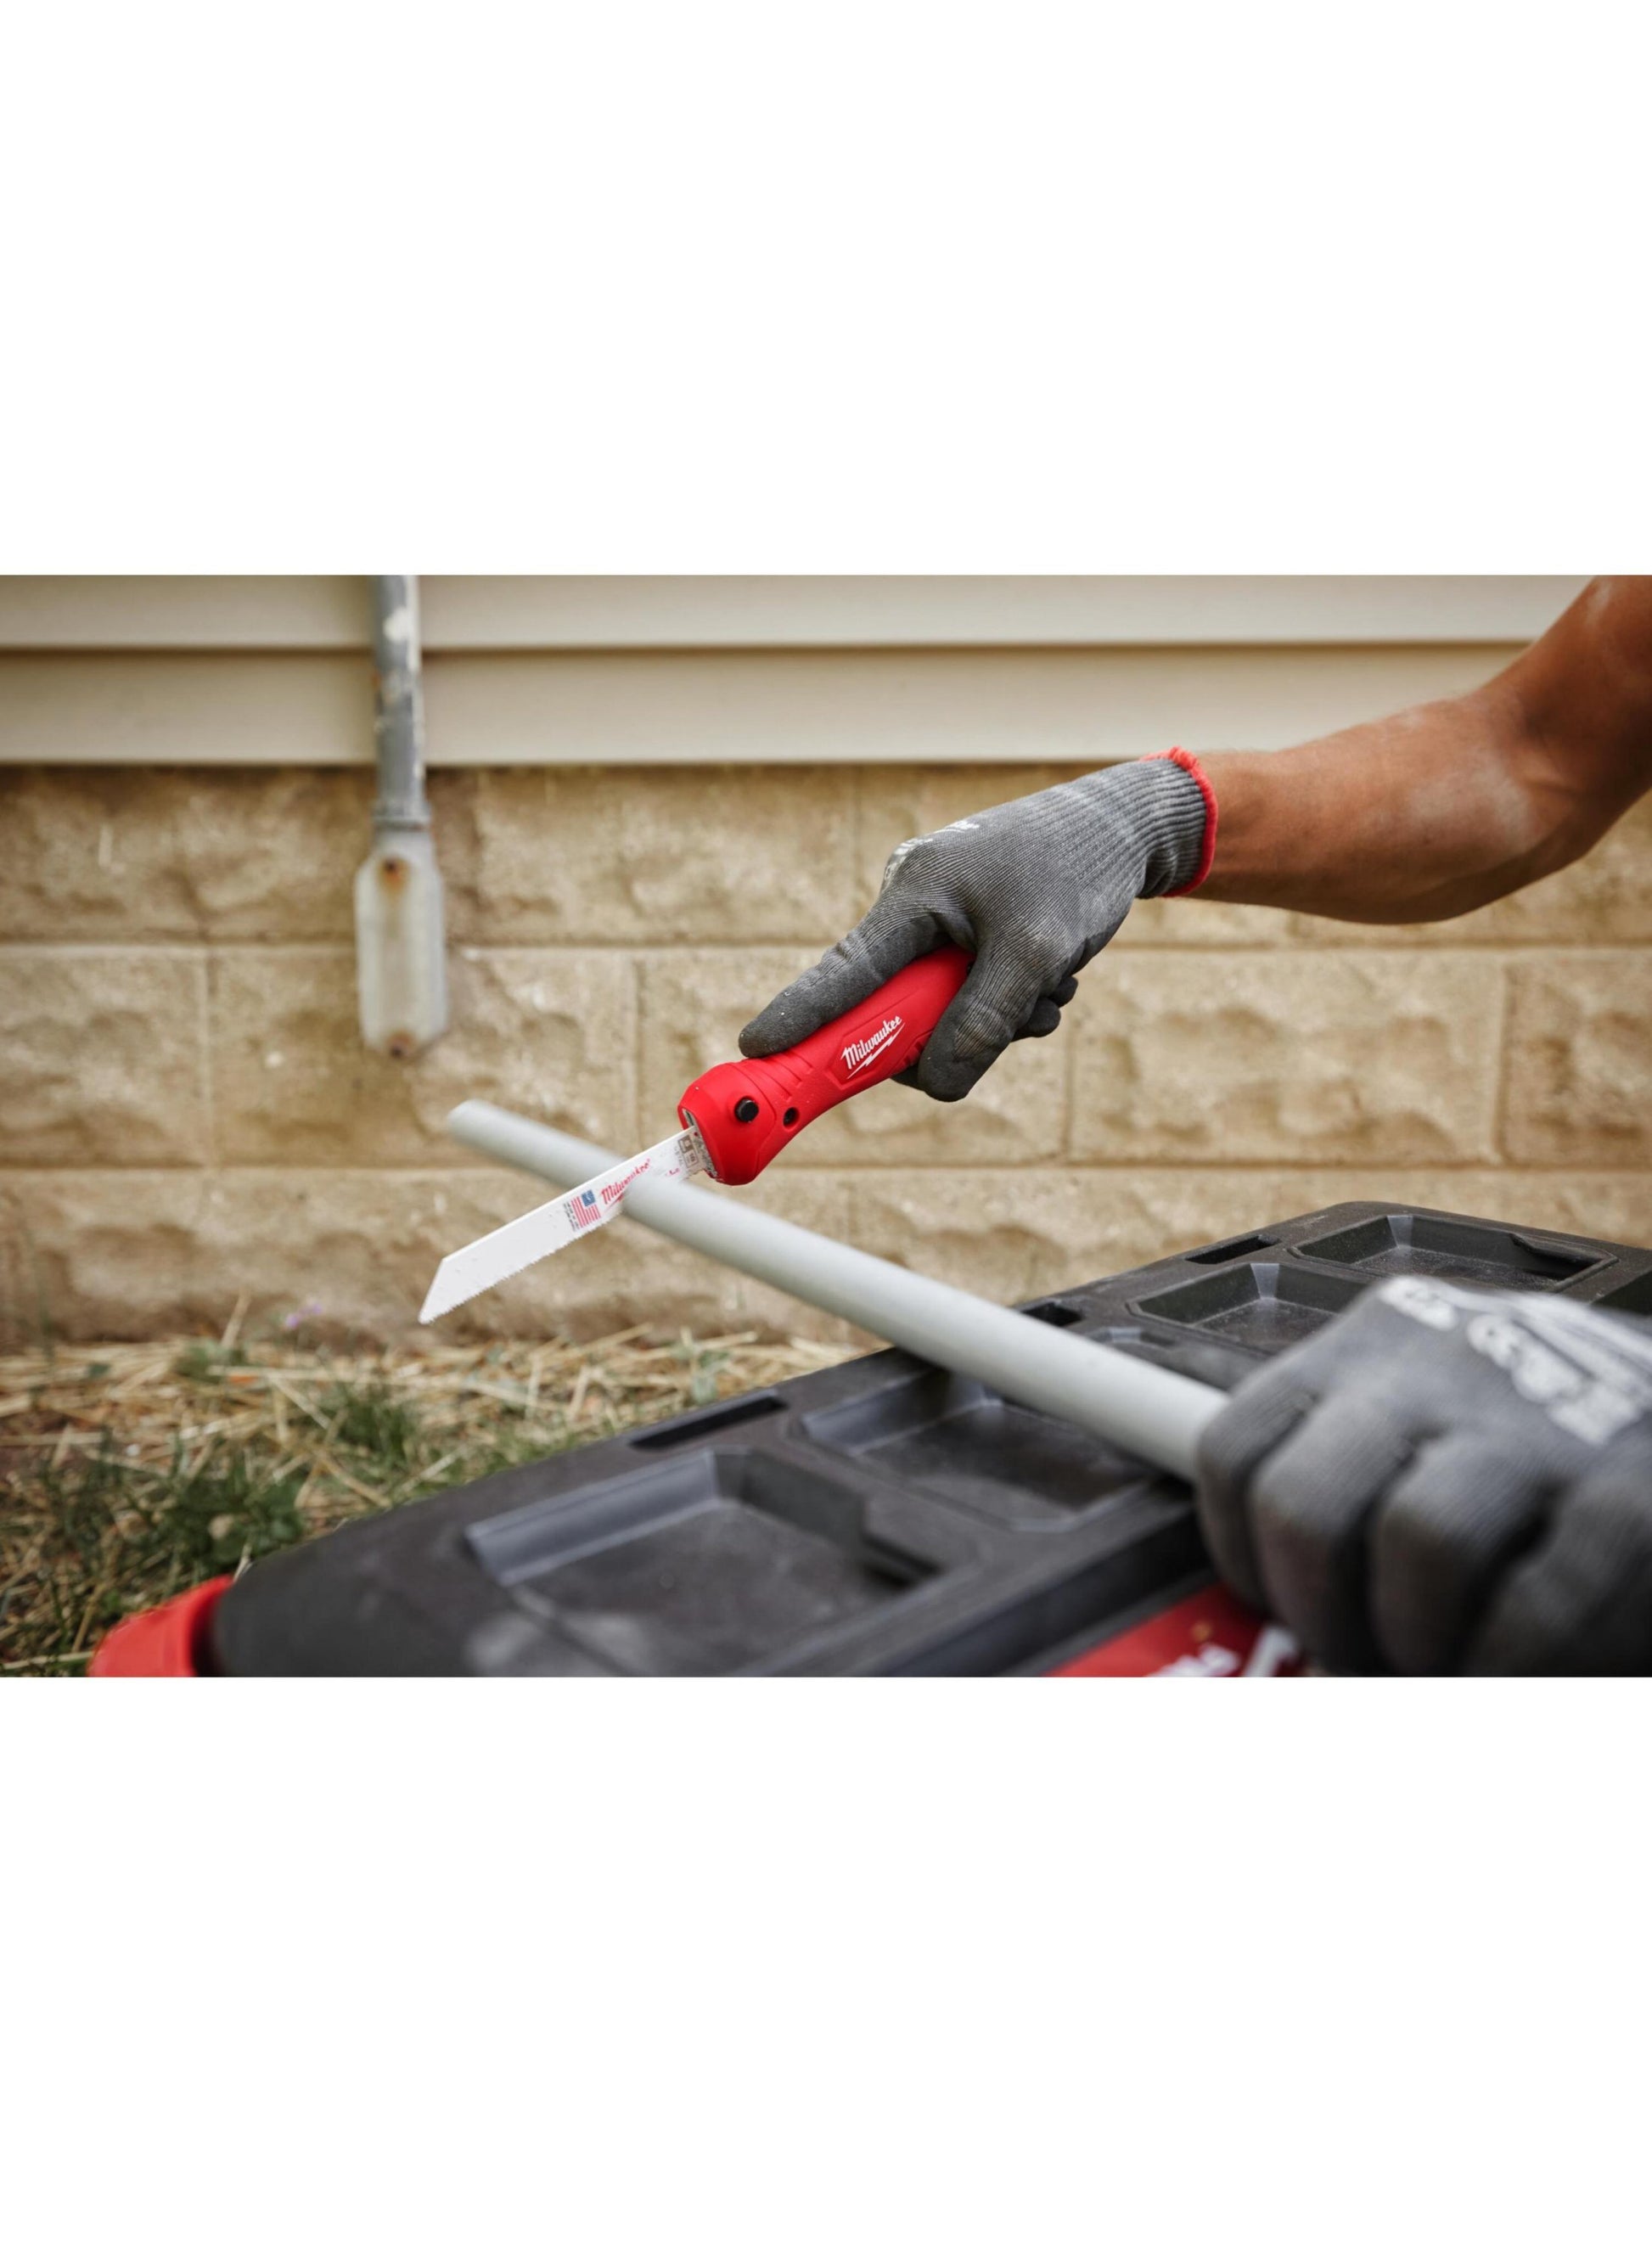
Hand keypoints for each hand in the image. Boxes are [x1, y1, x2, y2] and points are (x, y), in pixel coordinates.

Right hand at [738, 756, 1209, 1101]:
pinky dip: (1009, 1004)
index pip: (845, 968)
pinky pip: (967, 998)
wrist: (1122, 830)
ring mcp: (936, 921)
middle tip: (1017, 1019)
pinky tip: (1051, 979)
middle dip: (953, 1028)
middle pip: (897, 1007)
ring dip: (997, 1019)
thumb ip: (982, 1023)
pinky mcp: (962, 935)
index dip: (802, 1015)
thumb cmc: (1076, 874)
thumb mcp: (1037, 955)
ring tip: (1052, 985)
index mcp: (914, 891)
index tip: (757, 1049)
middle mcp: (912, 904)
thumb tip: (935, 1083)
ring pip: (941, 1013)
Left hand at [1196, 1277, 1651, 1672]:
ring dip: (1417, 1640)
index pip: (1237, 1450)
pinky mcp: (1629, 1490)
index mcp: (1375, 1347)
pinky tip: (1514, 1676)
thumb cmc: (1545, 1437)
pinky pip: (1537, 1607)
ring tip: (1440, 1665)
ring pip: (1419, 1544)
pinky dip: (1510, 1668)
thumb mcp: (1434, 1416)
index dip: (1242, 1559)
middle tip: (1354, 1655)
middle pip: (1303, 1505)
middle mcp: (1443, 1366)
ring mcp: (1541, 1420)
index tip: (1278, 1609)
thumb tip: (1268, 1594)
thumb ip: (1347, 1478)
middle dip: (1318, 1613)